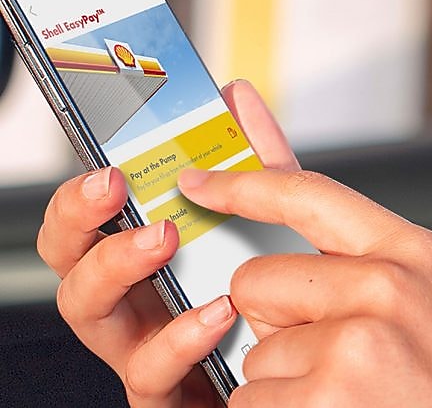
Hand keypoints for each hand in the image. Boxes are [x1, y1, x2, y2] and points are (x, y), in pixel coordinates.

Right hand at [33, 82, 280, 405]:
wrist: (320, 378)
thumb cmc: (276, 304)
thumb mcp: (271, 224)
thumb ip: (254, 163)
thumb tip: (236, 95)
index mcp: (145, 263)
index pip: (84, 224)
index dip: (80, 195)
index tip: (107, 164)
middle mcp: (132, 306)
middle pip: (68, 261)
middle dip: (78, 221)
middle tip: (115, 188)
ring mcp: (142, 351)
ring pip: (89, 314)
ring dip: (117, 268)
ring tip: (163, 237)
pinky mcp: (169, 396)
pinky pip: (151, 373)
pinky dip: (180, 338)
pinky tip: (217, 312)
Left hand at [175, 100, 431, 406]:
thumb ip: (382, 276)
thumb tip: (303, 268)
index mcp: (418, 254)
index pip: (312, 194)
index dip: (247, 183)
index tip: (202, 181)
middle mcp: (386, 285)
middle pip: (259, 282)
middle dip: (274, 328)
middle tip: (334, 366)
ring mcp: (355, 341)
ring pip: (256, 357)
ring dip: (288, 390)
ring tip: (359, 402)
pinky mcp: (328, 395)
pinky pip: (253, 404)